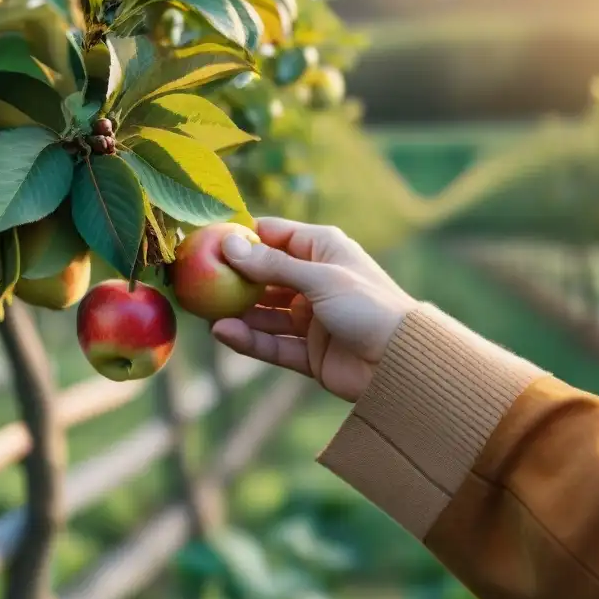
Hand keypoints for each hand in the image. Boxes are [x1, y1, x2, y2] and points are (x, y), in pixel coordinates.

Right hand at [210, 218, 418, 401]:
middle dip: (232, 279)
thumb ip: (272, 266)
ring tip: (202, 311)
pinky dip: (249, 340)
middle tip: (195, 279)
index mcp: (323, 251)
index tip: (205, 239)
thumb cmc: (369, 306)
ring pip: (265, 313)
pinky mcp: (309, 353)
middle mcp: (315, 281)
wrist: (403, 363)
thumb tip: (228, 245)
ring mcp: (311, 319)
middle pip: (264, 277)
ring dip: (237, 312)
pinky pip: (272, 344)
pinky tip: (223, 333)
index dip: (242, 237)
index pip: (274, 236)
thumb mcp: (319, 278)